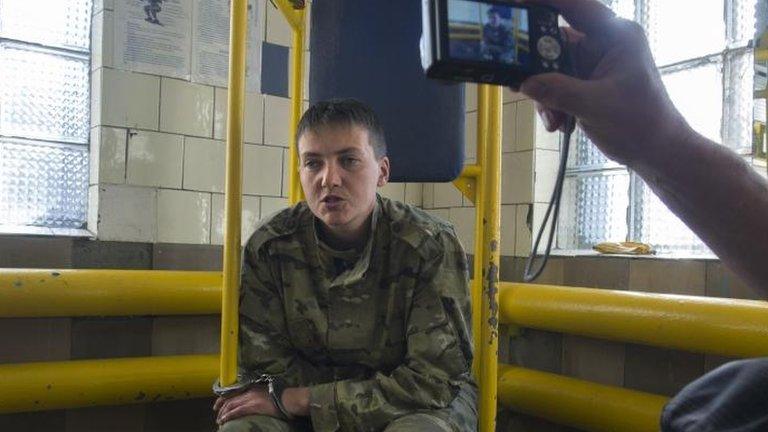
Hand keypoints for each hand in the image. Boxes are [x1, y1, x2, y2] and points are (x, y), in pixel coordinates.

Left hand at [213, 386, 278, 424]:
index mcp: (251, 388)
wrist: (287, 399)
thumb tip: (250, 401)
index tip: (217, 405)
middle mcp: (249, 392)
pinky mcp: (253, 406)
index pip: (233, 392)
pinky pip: (237, 411)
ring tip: (219, 421)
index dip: (223, 399)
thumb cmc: (280, 397)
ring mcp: (250, 399)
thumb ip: (256, 395)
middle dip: (221, 408)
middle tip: (217, 415)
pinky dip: (228, 416)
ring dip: (223, 413)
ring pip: (231, 406)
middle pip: (230, 399)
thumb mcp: (265, 393)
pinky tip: (224, 420)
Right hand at [516, 0, 691, 166]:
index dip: (544, 3)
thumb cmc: (640, 122)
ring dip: (545, 94)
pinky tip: (559, 124)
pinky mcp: (586, 83)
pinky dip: (552, 104)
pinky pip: (557, 85)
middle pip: (556, 41)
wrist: (655, 151)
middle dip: (537, 66)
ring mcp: (593, 64)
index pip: (575, 7)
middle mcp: (603, 43)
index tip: (515, 6)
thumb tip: (524, 82)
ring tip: (552, 118)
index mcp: (614, 35)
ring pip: (552, 68)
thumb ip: (558, 91)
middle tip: (516, 79)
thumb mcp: (596, 106)